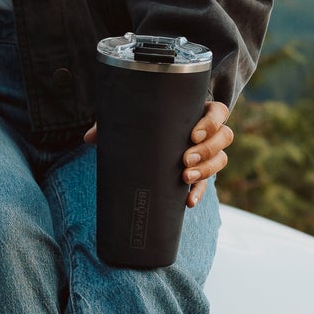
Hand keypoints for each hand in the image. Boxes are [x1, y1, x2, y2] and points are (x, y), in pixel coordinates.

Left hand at [82, 100, 234, 208]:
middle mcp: (208, 133)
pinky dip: (198, 193)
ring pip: (221, 160)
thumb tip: (89, 138)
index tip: (193, 134)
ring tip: (185, 177)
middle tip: (184, 159)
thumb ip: (115, 122)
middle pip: (224, 138)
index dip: (211, 123)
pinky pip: (207, 184)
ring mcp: (207, 154)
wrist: (149, 141)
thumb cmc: (146, 122)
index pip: (218, 113)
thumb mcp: (133, 118)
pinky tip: (188, 201)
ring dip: (206, 170)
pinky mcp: (201, 173)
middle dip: (207, 150)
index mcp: (198, 112)